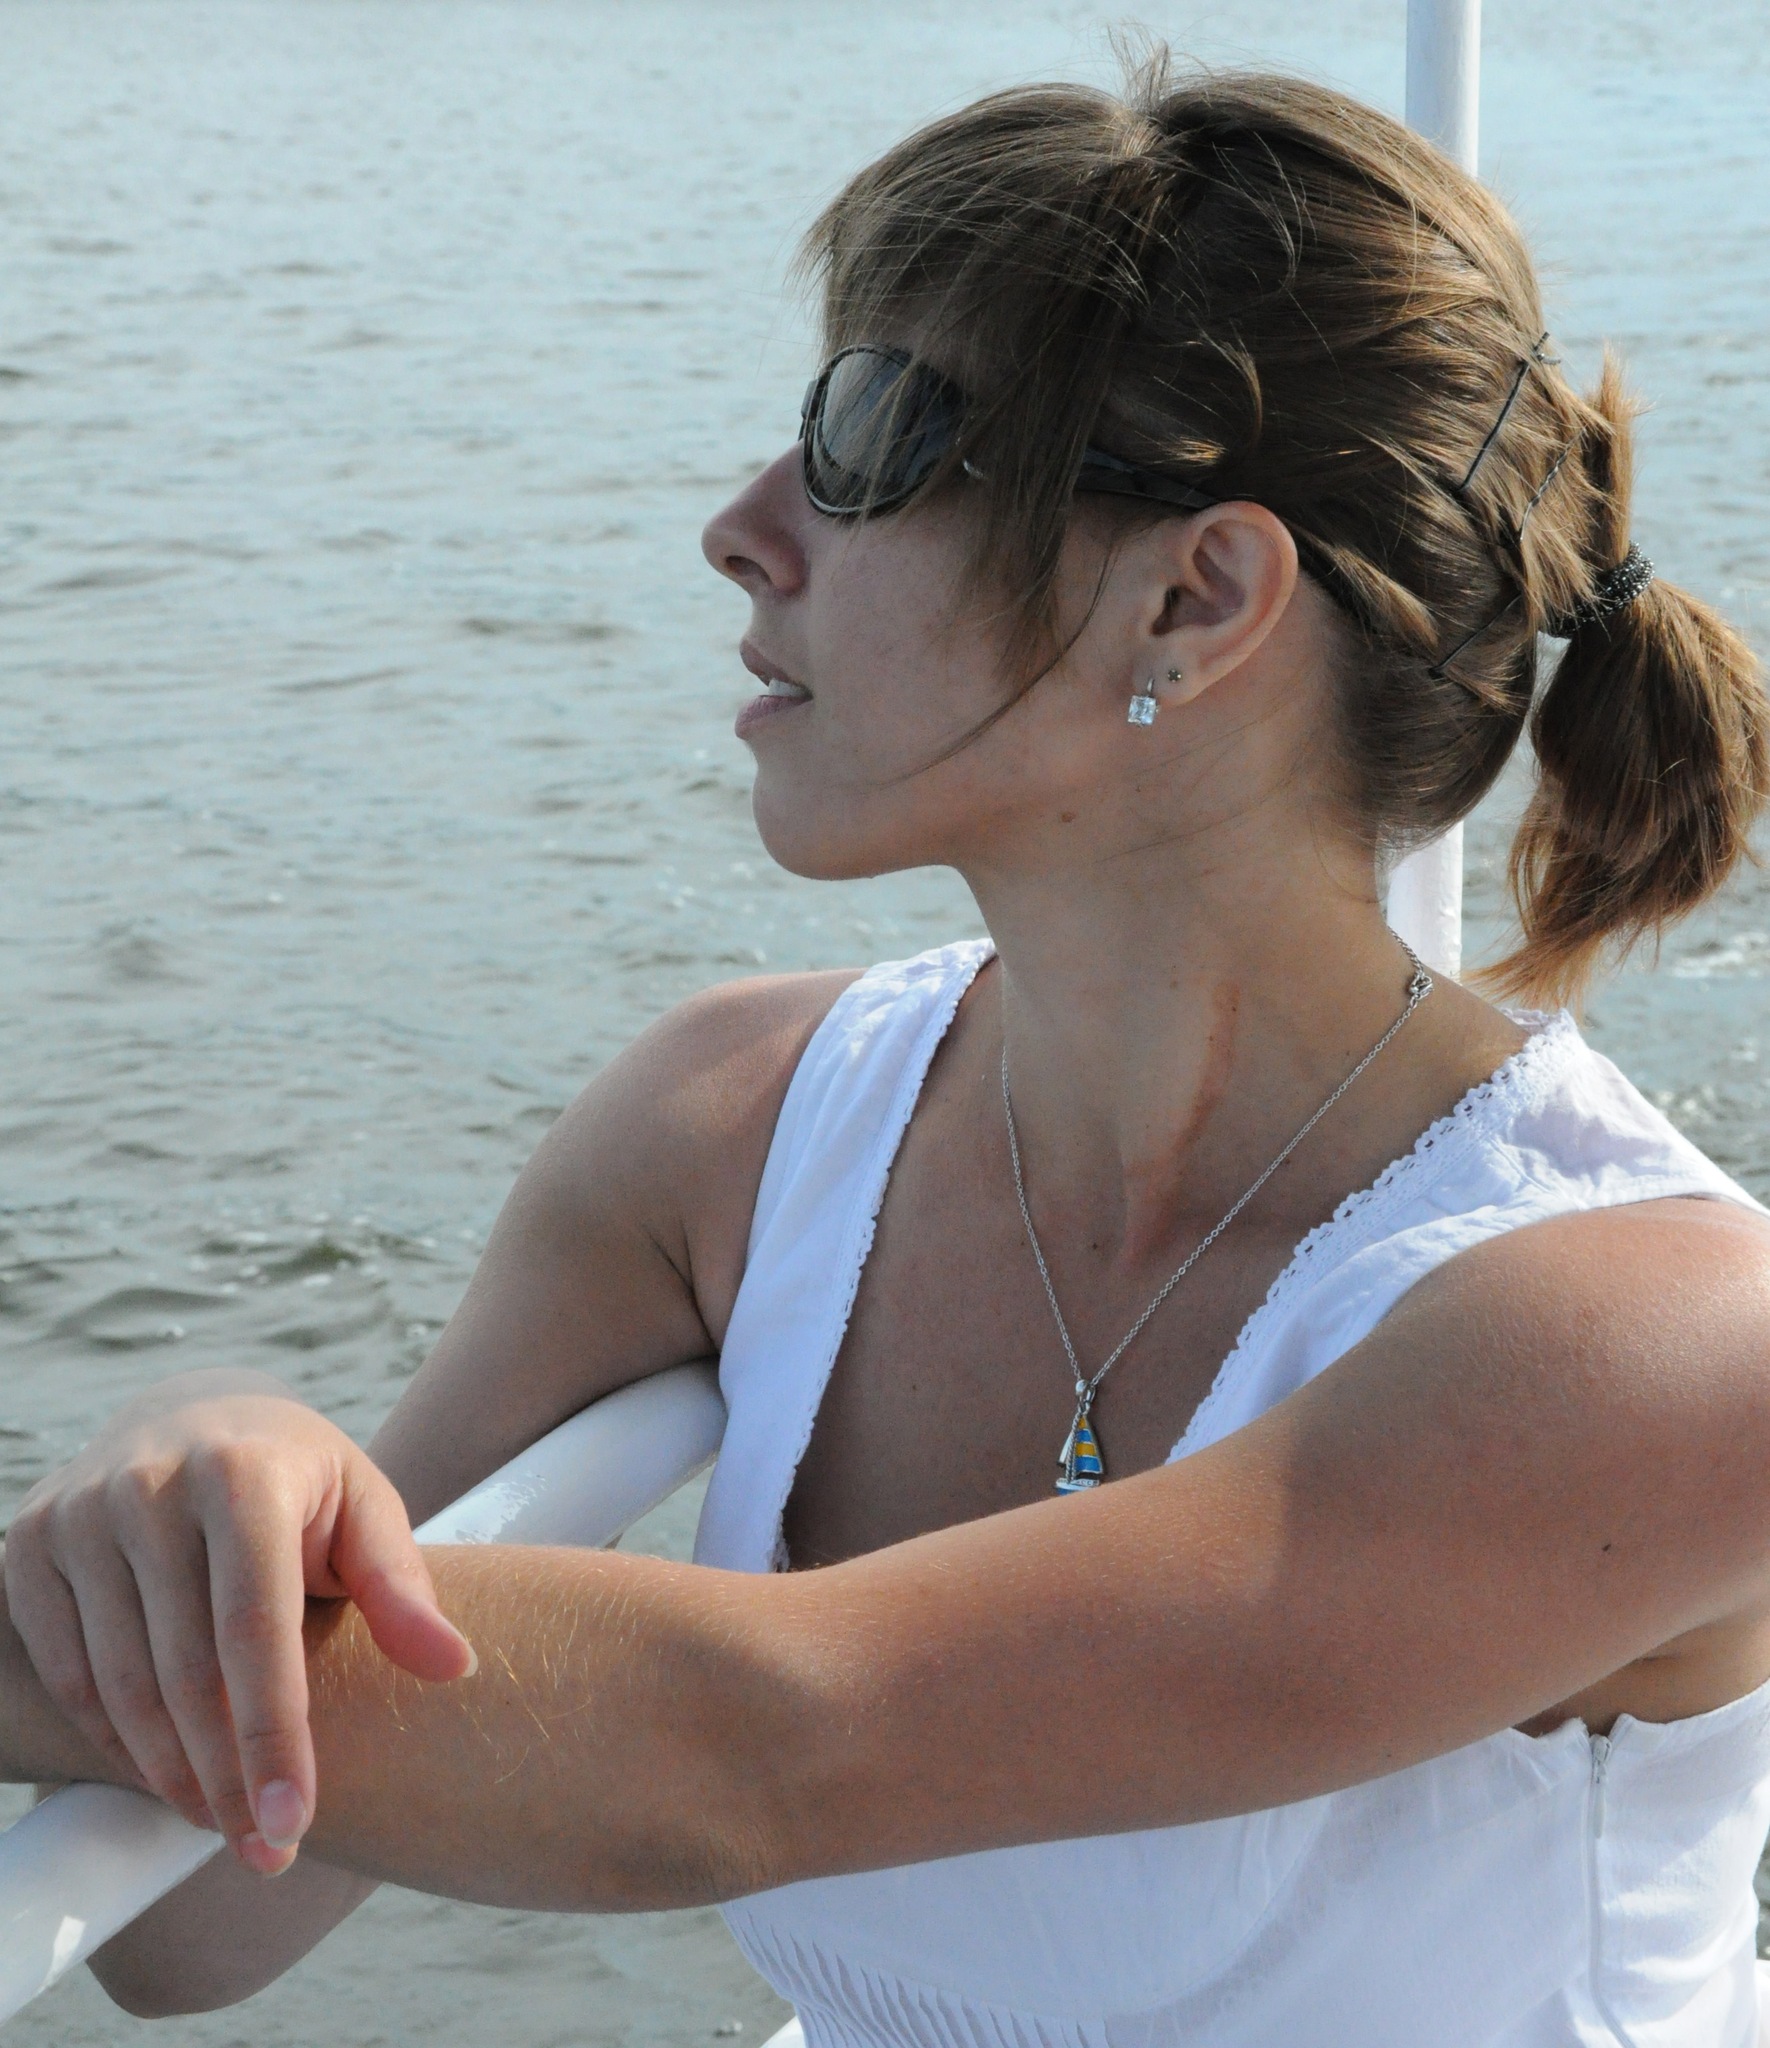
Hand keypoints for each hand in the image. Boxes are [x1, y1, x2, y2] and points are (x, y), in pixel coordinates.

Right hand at [4, 1371, 474, 1873]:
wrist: (193, 1415)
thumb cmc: (298, 1479)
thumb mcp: (364, 1507)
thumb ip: (402, 1585)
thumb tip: (455, 1667)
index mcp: (243, 1472)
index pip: (255, 1628)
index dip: (273, 1734)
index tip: (294, 1824)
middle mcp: (150, 1484)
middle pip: (185, 1671)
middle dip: (228, 1778)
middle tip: (269, 1853)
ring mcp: (80, 1513)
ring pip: (120, 1685)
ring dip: (172, 1774)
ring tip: (226, 1828)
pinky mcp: (30, 1545)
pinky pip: (67, 1673)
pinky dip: (114, 1739)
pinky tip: (164, 1777)